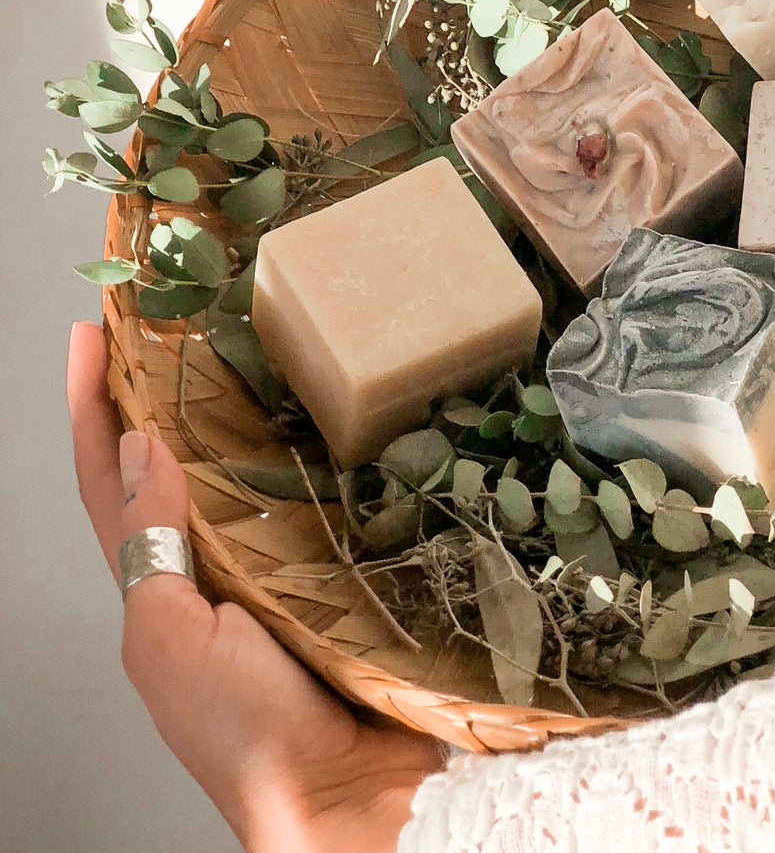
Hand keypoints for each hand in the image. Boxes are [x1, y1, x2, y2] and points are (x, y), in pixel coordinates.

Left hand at [68, 322, 444, 852]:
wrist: (351, 796)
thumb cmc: (249, 732)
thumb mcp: (172, 639)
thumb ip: (152, 545)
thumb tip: (141, 445)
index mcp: (160, 586)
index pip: (111, 481)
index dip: (94, 407)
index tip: (88, 331)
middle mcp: (219, 567)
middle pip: (183, 462)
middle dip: (169, 389)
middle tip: (178, 314)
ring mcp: (287, 566)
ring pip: (256, 472)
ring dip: (244, 408)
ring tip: (251, 340)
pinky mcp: (349, 570)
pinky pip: (331, 498)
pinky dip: (323, 452)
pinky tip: (339, 411)